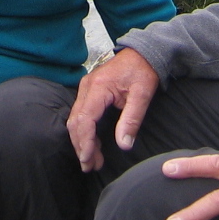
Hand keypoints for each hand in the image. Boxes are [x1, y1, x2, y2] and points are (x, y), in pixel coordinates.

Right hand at [66, 47, 159, 171]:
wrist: (143, 53)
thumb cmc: (143, 71)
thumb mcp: (142, 95)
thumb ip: (131, 120)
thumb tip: (124, 145)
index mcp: (98, 87)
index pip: (85, 119)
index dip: (85, 142)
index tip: (89, 160)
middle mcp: (87, 87)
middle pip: (76, 122)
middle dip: (81, 146)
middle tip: (90, 166)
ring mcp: (86, 88)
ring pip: (76, 119)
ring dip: (82, 141)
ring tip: (92, 161)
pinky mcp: (89, 91)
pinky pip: (81, 114)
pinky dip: (84, 132)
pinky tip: (94, 145)